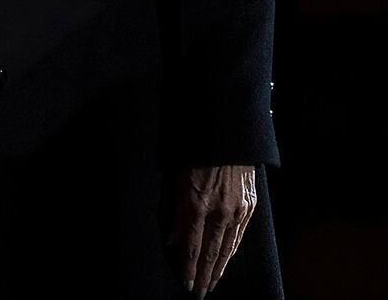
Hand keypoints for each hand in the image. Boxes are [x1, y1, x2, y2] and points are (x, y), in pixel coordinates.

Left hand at [171, 164, 256, 295]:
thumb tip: (173, 240)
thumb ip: (175, 213)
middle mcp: (219, 211)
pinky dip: (232, 251)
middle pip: (210, 252)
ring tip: (212, 282)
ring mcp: (237, 210)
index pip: (191, 245)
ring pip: (227, 248)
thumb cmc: (196, 154)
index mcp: (197, 204)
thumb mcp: (176, 180)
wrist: (228, 138)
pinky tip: (226, 261)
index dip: (188, 267)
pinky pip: (240, 235)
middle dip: (203, 274)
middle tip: (199, 292)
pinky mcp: (250, 207)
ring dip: (218, 268)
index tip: (185, 282)